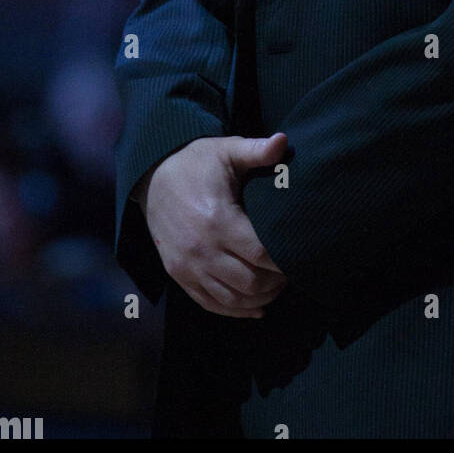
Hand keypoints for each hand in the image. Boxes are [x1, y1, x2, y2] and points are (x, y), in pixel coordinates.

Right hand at [141, 133, 288, 318]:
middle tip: (293, 271)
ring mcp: (187, 266)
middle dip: (276, 282)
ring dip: (259, 298)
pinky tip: (255, 307)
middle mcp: (201, 249)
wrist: (152, 176)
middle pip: (249, 282)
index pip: (260, 253)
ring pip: (231, 299)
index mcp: (217, 220)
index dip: (284, 260)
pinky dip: (235, 311)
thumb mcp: (226, 150)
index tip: (301, 254)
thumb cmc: (196, 162)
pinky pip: (209, 304)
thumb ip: (257, 150)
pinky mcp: (177, 275)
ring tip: (277, 286)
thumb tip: (285, 141)